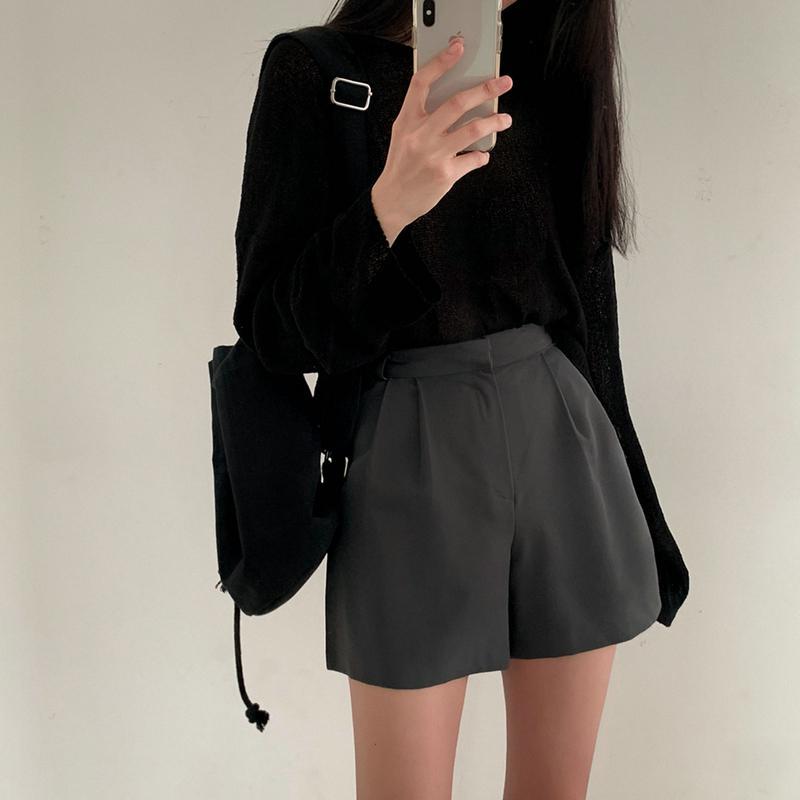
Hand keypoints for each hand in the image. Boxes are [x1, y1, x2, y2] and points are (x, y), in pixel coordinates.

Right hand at [372, 36, 513, 244]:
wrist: (392, 200)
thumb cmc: (401, 165)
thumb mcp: (403, 134)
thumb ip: (423, 117)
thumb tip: (457, 101)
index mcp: (407, 120)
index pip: (422, 83)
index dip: (441, 63)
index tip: (458, 48)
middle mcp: (420, 135)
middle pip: (456, 104)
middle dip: (484, 90)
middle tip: (503, 83)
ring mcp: (433, 155)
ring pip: (472, 131)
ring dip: (494, 122)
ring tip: (505, 119)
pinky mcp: (445, 174)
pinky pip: (472, 159)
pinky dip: (482, 156)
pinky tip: (483, 155)